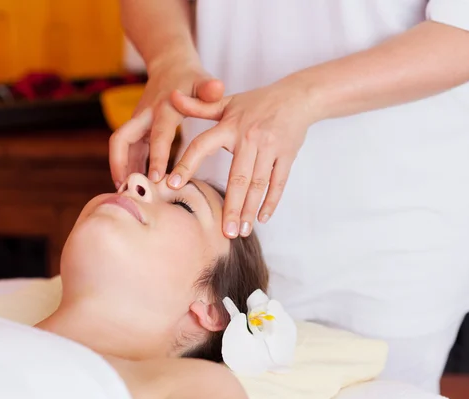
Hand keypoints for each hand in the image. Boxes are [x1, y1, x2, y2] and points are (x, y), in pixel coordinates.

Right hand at [109, 58, 224, 188]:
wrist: (170, 65)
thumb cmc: (191, 78)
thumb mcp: (203, 80)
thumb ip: (210, 89)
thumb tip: (218, 88)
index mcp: (164, 107)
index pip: (158, 134)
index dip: (156, 156)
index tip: (156, 177)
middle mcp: (146, 115)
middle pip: (121, 138)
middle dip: (119, 163)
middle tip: (125, 188)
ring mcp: (138, 122)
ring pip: (121, 146)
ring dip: (120, 168)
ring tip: (124, 194)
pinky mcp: (137, 129)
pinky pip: (128, 150)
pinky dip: (128, 167)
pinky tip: (134, 185)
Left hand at [168, 76, 319, 237]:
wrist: (297, 97)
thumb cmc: (257, 102)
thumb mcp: (226, 101)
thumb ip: (198, 106)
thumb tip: (171, 96)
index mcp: (229, 126)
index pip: (201, 146)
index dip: (186, 164)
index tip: (172, 185)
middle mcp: (249, 138)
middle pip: (238, 178)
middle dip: (231, 207)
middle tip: (225, 232)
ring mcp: (270, 147)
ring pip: (258, 185)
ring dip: (250, 210)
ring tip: (242, 231)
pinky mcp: (287, 155)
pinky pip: (278, 182)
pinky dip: (271, 201)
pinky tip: (262, 218)